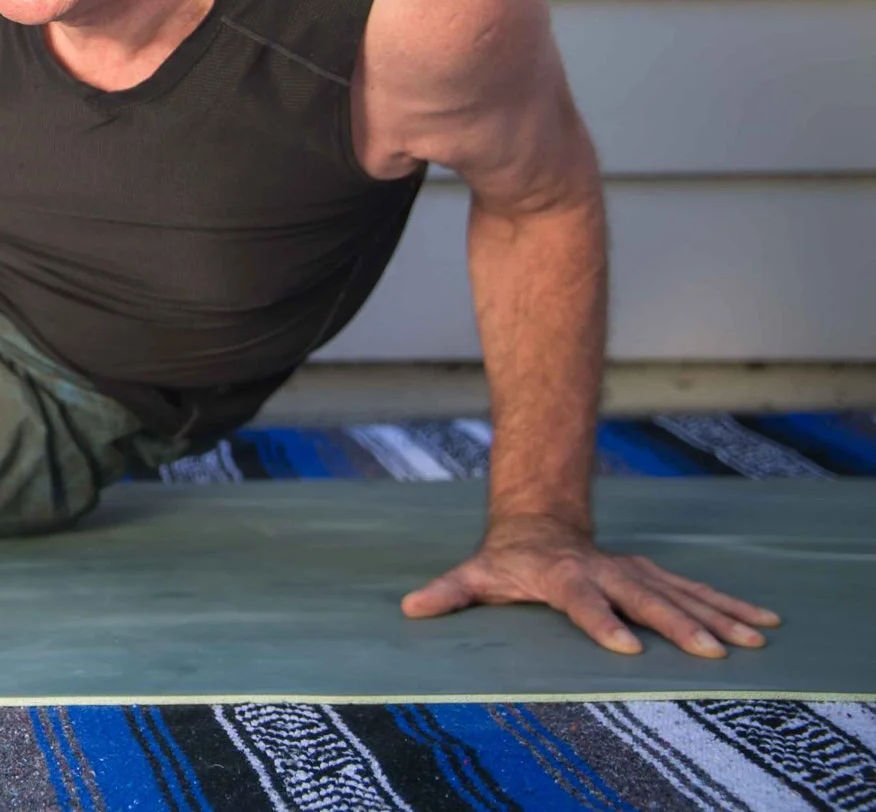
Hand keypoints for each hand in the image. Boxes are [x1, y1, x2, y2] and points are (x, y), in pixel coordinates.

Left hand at [402, 513, 780, 656]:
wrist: (538, 522)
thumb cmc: (506, 560)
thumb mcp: (474, 574)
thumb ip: (448, 593)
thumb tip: (410, 608)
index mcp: (564, 577)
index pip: (583, 602)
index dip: (601, 623)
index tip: (626, 646)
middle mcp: (606, 572)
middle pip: (645, 600)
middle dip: (679, 625)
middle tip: (711, 651)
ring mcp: (634, 572)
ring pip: (682, 594)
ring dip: (718, 617)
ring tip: (754, 638)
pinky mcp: (653, 576)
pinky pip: (697, 591)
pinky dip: (730, 605)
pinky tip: (763, 623)